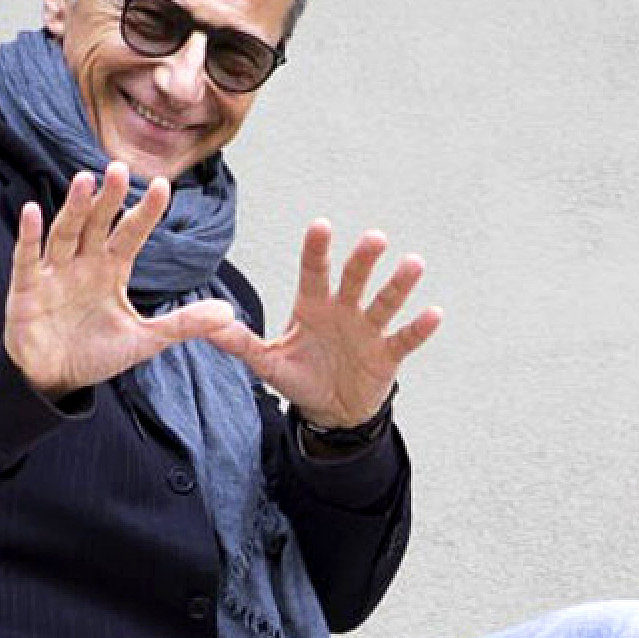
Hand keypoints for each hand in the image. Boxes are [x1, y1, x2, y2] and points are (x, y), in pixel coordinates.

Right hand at [4, 162, 234, 398]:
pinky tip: (33, 210)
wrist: (56, 380)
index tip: (163, 186)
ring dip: (74, 207)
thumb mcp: (145, 340)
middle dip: (109, 198)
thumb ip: (183, 323)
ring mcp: (54, 273)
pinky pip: (26, 258)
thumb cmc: (97, 353)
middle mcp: (83, 263)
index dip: (146, 212)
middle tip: (120, 168)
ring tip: (84, 179)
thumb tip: (229, 313)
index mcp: (112, 269)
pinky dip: (28, 235)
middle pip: (97, 223)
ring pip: (65, 232)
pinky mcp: (26, 289)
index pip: (132, 234)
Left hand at [208, 220, 442, 427]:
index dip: (317, 249)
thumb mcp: (268, 363)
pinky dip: (420, 327)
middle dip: (364, 259)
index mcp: (313, 306)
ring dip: (399, 284)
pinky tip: (434, 313)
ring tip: (413, 263)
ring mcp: (368, 330)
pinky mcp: (388, 354)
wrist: (332, 411)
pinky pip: (405, 338)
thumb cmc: (300, 377)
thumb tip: (204, 327)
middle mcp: (344, 310)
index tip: (320, 226)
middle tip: (375, 238)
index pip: (314, 271)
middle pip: (355, 278)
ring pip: (385, 302)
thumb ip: (240, 343)